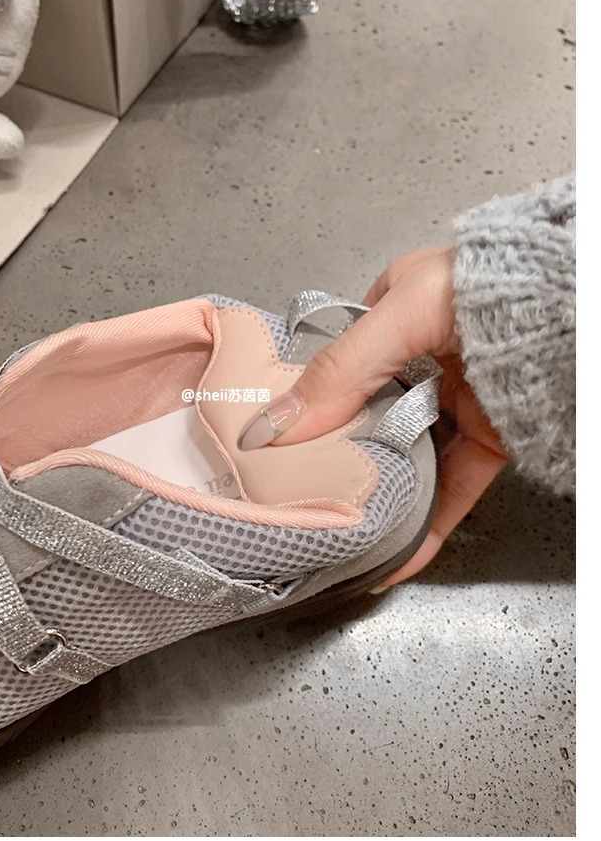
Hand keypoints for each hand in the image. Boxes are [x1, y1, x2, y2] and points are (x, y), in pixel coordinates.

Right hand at [240, 247, 506, 585]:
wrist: (567, 310)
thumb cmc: (492, 283)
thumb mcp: (397, 315)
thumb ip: (337, 373)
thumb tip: (272, 426)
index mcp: (397, 310)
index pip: (340, 365)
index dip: (311, 404)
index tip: (281, 444)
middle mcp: (427, 358)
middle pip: (370, 420)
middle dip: (341, 460)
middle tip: (306, 497)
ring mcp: (459, 401)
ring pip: (409, 461)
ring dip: (380, 499)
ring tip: (344, 533)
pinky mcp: (490, 440)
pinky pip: (453, 491)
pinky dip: (426, 527)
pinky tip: (397, 557)